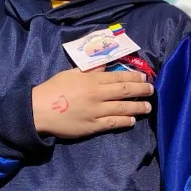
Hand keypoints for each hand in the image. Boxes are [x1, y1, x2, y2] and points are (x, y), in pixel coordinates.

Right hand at [32, 69, 153, 138]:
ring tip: (148, 107)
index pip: (119, 77)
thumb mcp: (71, 73)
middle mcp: (97, 94)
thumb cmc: (53, 89)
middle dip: (141, 90)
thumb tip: (104, 65)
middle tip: (152, 90)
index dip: (134, 77)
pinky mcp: (92, 126)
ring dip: (138, 107)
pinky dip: (124, 121)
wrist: (39, 110)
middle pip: (125, 91)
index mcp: (92, 79)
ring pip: (122, 108)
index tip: (145, 78)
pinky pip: (112, 123)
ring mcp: (96, 111)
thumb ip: (90, 70)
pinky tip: (132, 120)